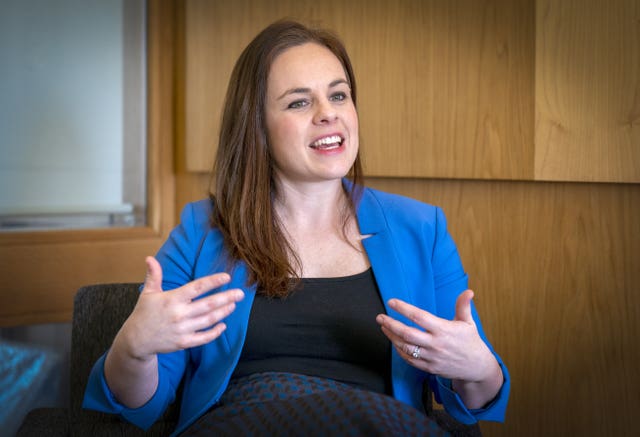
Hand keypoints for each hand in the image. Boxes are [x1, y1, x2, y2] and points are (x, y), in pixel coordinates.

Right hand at [120, 256, 244, 360]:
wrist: (135, 340)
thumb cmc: (144, 313)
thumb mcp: (148, 293)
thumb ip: (154, 275)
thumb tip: (150, 258)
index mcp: (172, 299)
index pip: (197, 287)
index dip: (213, 282)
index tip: (227, 277)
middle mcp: (179, 314)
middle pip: (208, 304)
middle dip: (227, 298)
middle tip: (241, 293)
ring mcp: (182, 329)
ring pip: (209, 320)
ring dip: (224, 312)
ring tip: (234, 304)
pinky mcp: (183, 342)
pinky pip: (203, 338)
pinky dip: (215, 332)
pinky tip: (223, 325)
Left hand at [375, 290, 496, 383]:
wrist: (476, 367)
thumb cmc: (470, 341)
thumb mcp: (468, 322)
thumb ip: (463, 306)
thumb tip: (468, 291)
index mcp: (444, 329)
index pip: (419, 316)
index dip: (403, 308)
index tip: (391, 302)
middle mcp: (436, 344)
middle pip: (407, 333)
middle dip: (391, 324)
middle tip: (380, 317)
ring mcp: (431, 357)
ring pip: (405, 347)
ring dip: (391, 337)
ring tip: (384, 327)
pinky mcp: (429, 368)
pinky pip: (410, 360)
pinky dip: (399, 351)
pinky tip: (394, 342)